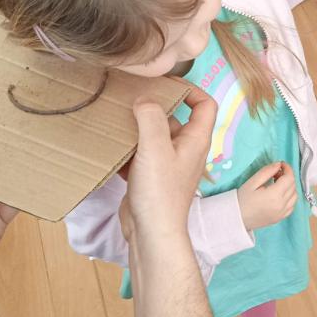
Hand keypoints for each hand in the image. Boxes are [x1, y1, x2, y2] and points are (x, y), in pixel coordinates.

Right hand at [119, 86, 217, 242]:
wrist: (152, 233)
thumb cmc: (160, 193)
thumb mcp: (155, 147)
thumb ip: (151, 117)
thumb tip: (145, 98)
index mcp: (195, 140)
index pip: (205, 104)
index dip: (190, 89)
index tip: (165, 83)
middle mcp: (185, 150)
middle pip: (175, 117)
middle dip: (155, 105)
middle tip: (132, 96)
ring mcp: (169, 164)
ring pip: (154, 136)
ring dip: (138, 126)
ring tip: (117, 116)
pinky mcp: (152, 177)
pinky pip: (141, 154)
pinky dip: (128, 148)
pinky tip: (112, 145)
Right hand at [238, 162, 296, 230]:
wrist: (236, 218)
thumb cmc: (242, 199)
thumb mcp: (252, 182)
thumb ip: (267, 171)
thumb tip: (279, 164)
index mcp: (275, 195)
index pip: (289, 178)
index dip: (287, 168)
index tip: (281, 164)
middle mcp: (282, 205)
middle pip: (293, 186)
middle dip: (287, 176)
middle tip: (276, 173)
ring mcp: (282, 213)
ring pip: (295, 195)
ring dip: (290, 186)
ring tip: (278, 183)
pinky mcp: (281, 218)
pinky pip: (292, 205)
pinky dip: (290, 197)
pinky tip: (280, 194)